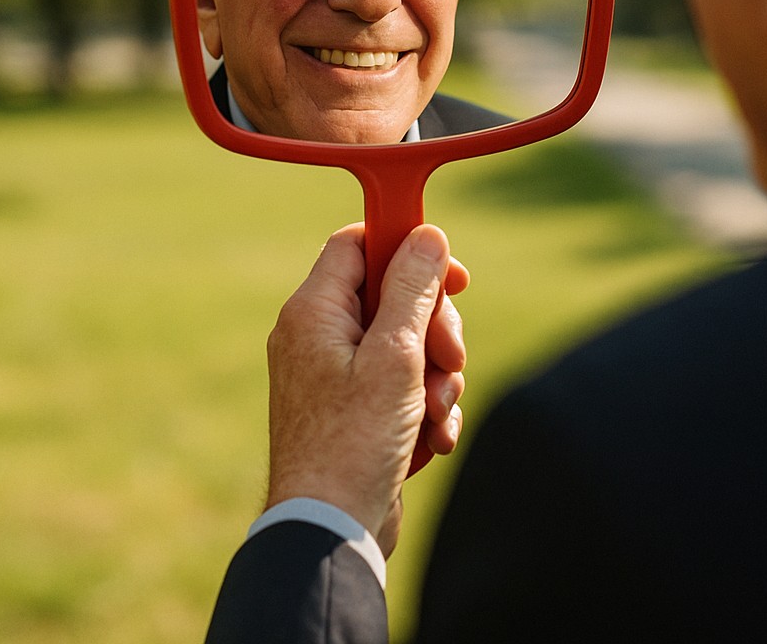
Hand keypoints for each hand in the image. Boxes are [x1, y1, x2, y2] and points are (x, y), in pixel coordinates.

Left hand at [264, 223, 468, 556]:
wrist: (329, 530)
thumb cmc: (354, 443)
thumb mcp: (395, 355)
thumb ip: (412, 289)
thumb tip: (426, 235)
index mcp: (314, 312)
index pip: (358, 244)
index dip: (407, 248)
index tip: (452, 275)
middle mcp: (318, 337)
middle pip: (393, 296)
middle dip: (434, 328)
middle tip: (449, 356)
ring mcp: (335, 376)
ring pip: (406, 345)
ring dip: (436, 377)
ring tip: (435, 413)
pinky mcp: (354, 412)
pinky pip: (401, 387)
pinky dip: (424, 408)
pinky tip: (431, 439)